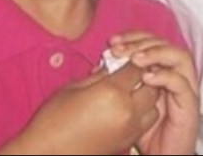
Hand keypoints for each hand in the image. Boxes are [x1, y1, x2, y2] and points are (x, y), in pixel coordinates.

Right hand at [0, 63, 158, 154]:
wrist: (48, 153)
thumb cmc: (53, 119)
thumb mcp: (73, 88)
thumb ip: (98, 75)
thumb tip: (111, 67)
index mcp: (112, 93)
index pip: (136, 68)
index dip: (132, 59)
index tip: (124, 57)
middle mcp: (127, 111)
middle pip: (152, 86)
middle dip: (144, 76)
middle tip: (130, 72)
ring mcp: (129, 129)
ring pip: (154, 106)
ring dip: (146, 96)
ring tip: (130, 91)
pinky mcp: (128, 142)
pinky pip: (145, 123)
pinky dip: (142, 113)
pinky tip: (125, 108)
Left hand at [109, 32, 199, 154]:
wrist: (162, 155)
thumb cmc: (145, 132)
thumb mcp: (127, 102)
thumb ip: (119, 82)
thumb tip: (101, 63)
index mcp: (161, 70)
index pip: (151, 41)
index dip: (133, 38)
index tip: (113, 42)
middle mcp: (176, 74)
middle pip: (165, 44)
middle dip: (141, 42)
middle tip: (120, 49)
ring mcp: (185, 88)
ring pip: (180, 57)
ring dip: (156, 53)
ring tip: (135, 59)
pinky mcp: (190, 105)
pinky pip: (182, 83)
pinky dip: (165, 76)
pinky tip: (147, 78)